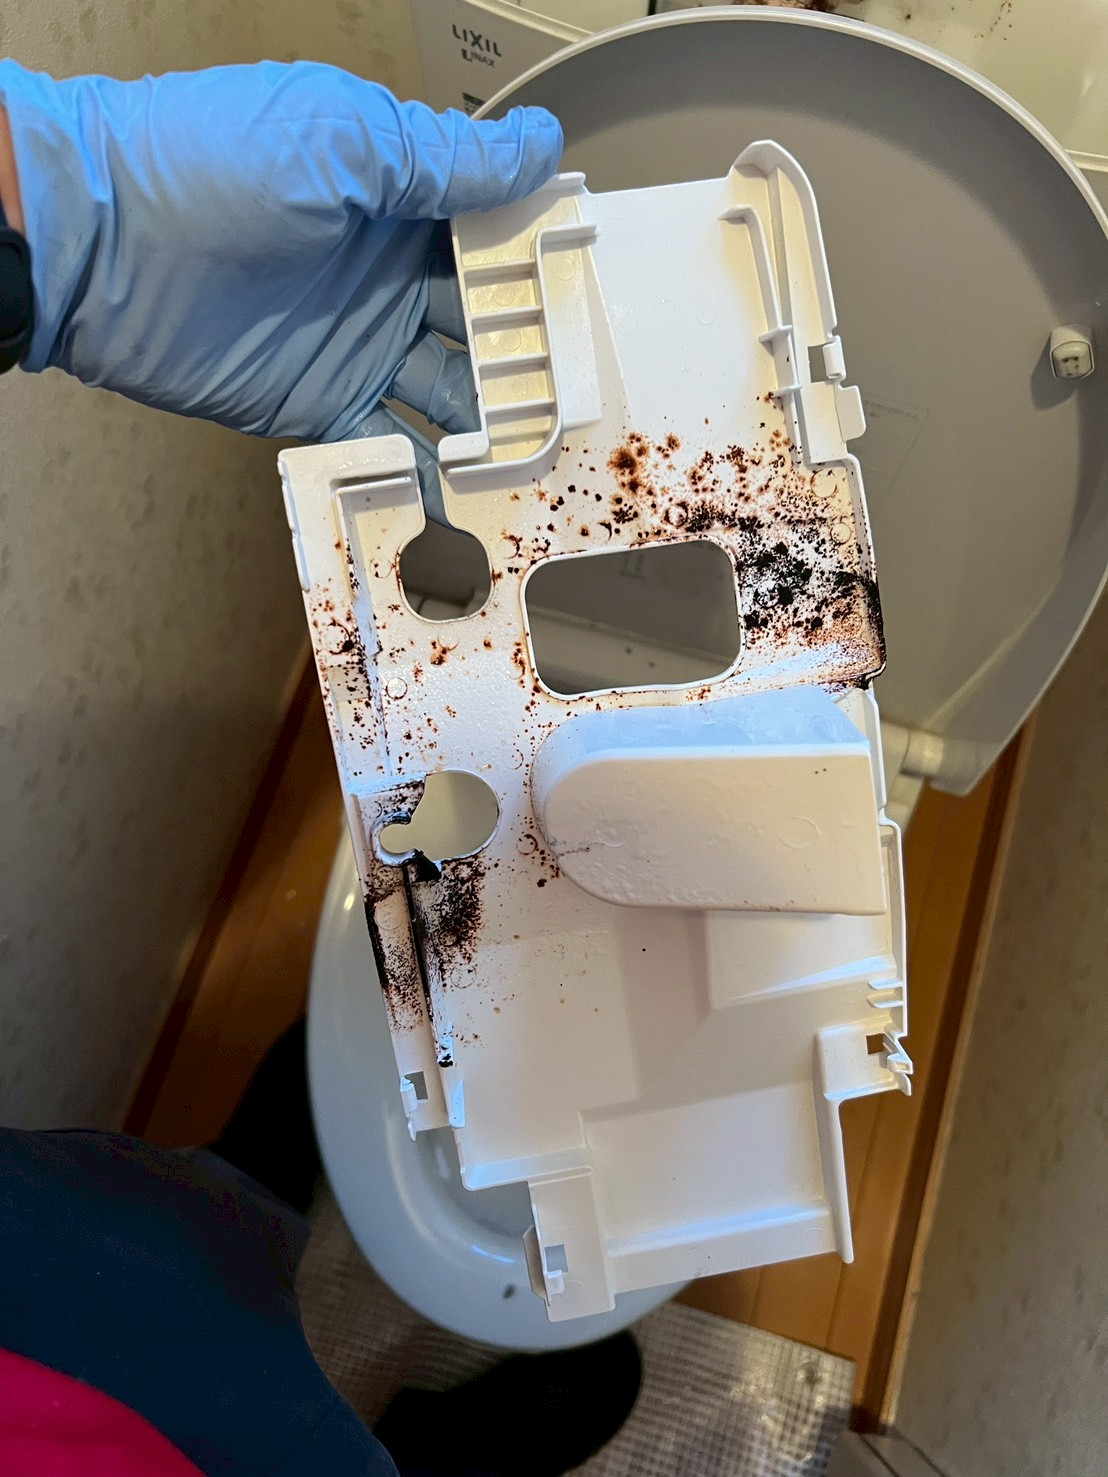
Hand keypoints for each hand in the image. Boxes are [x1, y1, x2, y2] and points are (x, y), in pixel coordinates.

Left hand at [0, 61, 560, 461]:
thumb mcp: (341, 139)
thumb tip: (536, 147)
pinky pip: (390, 444)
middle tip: (583, 391)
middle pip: (486, 326)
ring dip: (495, 421)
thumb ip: (443, 159)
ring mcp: (358, 346)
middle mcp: (386, 276)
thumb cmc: (201, 164)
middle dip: (534, 357)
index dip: (545, 265)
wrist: (98, 247)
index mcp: (397, 199)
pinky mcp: (322, 407)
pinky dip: (428, 471)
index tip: (595, 293)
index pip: (495, 235)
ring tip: (543, 450)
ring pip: (451, 394)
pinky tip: (470, 488)